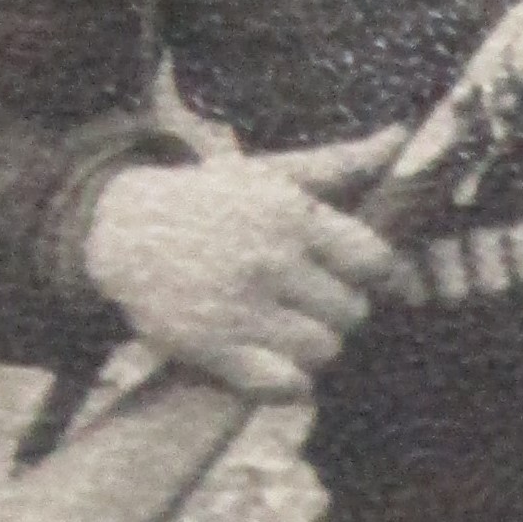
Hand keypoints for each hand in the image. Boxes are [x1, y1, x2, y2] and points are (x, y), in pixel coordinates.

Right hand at [80, 124, 422, 399]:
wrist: (125, 230)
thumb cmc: (212, 200)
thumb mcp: (271, 173)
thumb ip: (337, 164)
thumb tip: (398, 137)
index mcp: (290, 215)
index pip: (374, 261)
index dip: (377, 276)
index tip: (356, 276)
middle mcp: (268, 260)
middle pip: (352, 311)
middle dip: (340, 309)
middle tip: (312, 301)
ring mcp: (239, 306)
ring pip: (323, 349)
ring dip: (314, 345)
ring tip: (290, 328)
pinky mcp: (211, 347)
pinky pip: (284, 384)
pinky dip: (288, 381)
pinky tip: (273, 360)